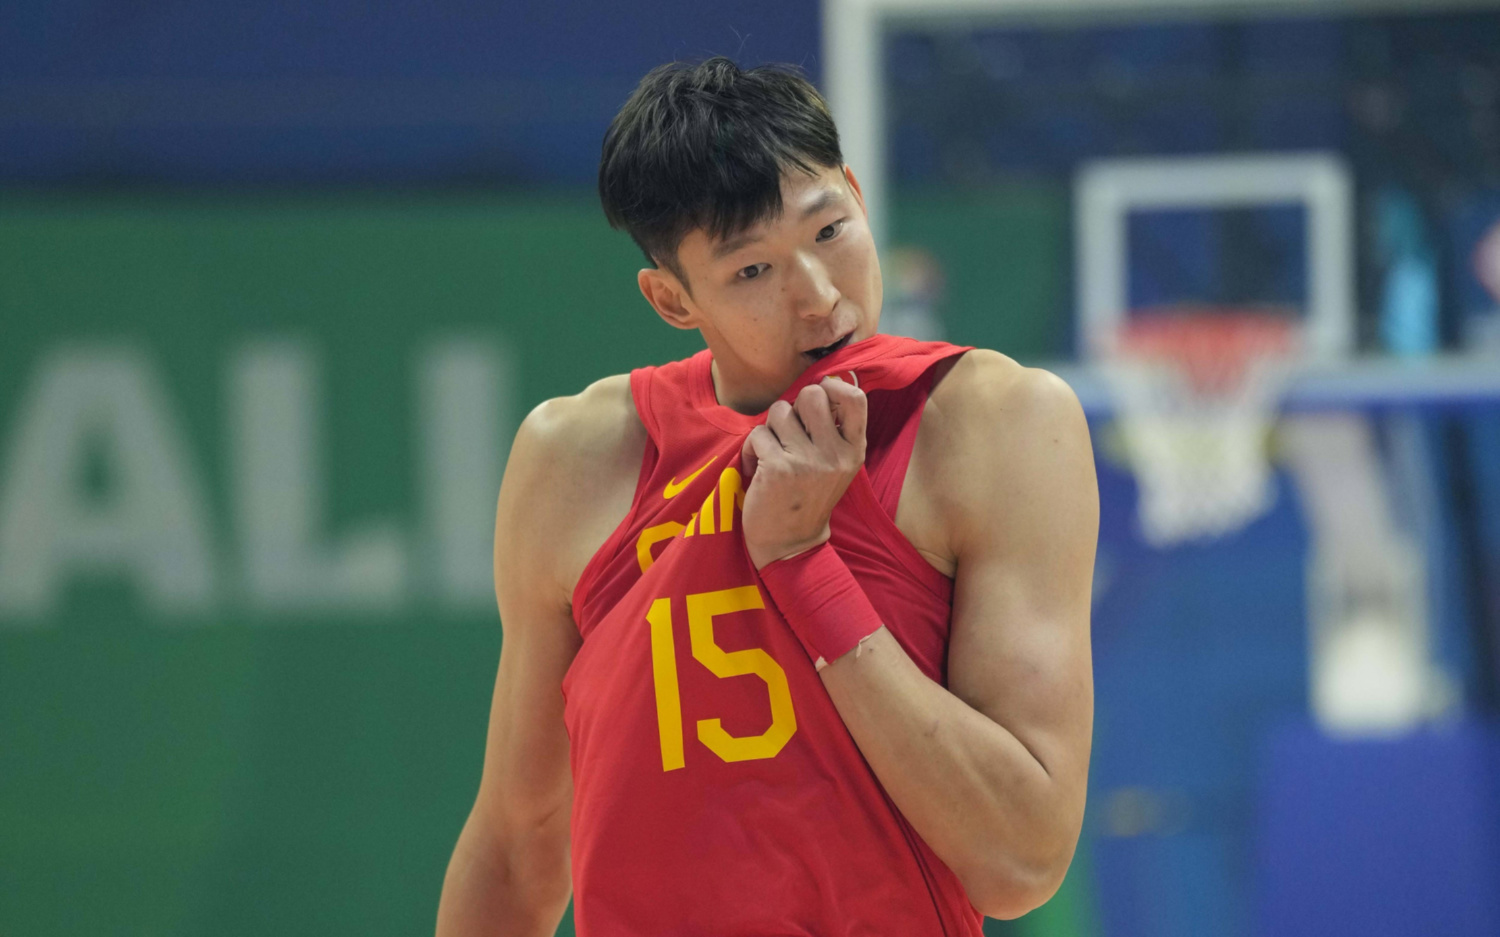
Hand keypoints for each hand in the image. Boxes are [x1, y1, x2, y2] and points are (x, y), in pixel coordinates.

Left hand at [740, 375, 867, 569]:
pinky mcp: (779, 468)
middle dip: (793, 407)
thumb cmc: (809, 498)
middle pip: (811, 395)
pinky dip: (752, 449)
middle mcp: (835, 454)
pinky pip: (757, 434)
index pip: (856, 399)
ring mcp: (808, 461)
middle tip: (788, 431)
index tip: (820, 395)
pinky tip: (758, 468)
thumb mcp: (838, 466)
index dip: (834, 385)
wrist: (791, 543)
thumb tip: (829, 382)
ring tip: (773, 453)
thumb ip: (836, 429)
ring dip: (770, 429)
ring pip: (779, 411)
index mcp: (854, 450)